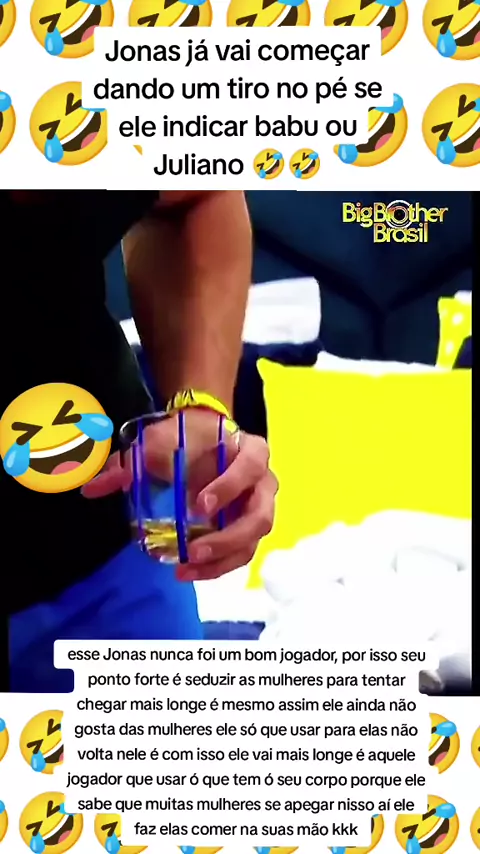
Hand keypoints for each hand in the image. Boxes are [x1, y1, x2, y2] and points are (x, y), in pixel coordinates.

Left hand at [82, 410, 277, 580]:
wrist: (203, 436)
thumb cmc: (186, 437)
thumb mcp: (157, 443)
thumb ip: (128, 465)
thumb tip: (92, 489)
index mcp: (250, 451)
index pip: (250, 467)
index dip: (229, 487)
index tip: (199, 505)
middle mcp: (264, 482)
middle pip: (260, 516)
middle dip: (227, 538)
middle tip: (194, 551)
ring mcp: (259, 508)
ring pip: (252, 543)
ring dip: (222, 560)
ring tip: (187, 570)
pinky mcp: (248, 529)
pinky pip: (240, 553)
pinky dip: (217, 567)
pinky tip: (189, 572)